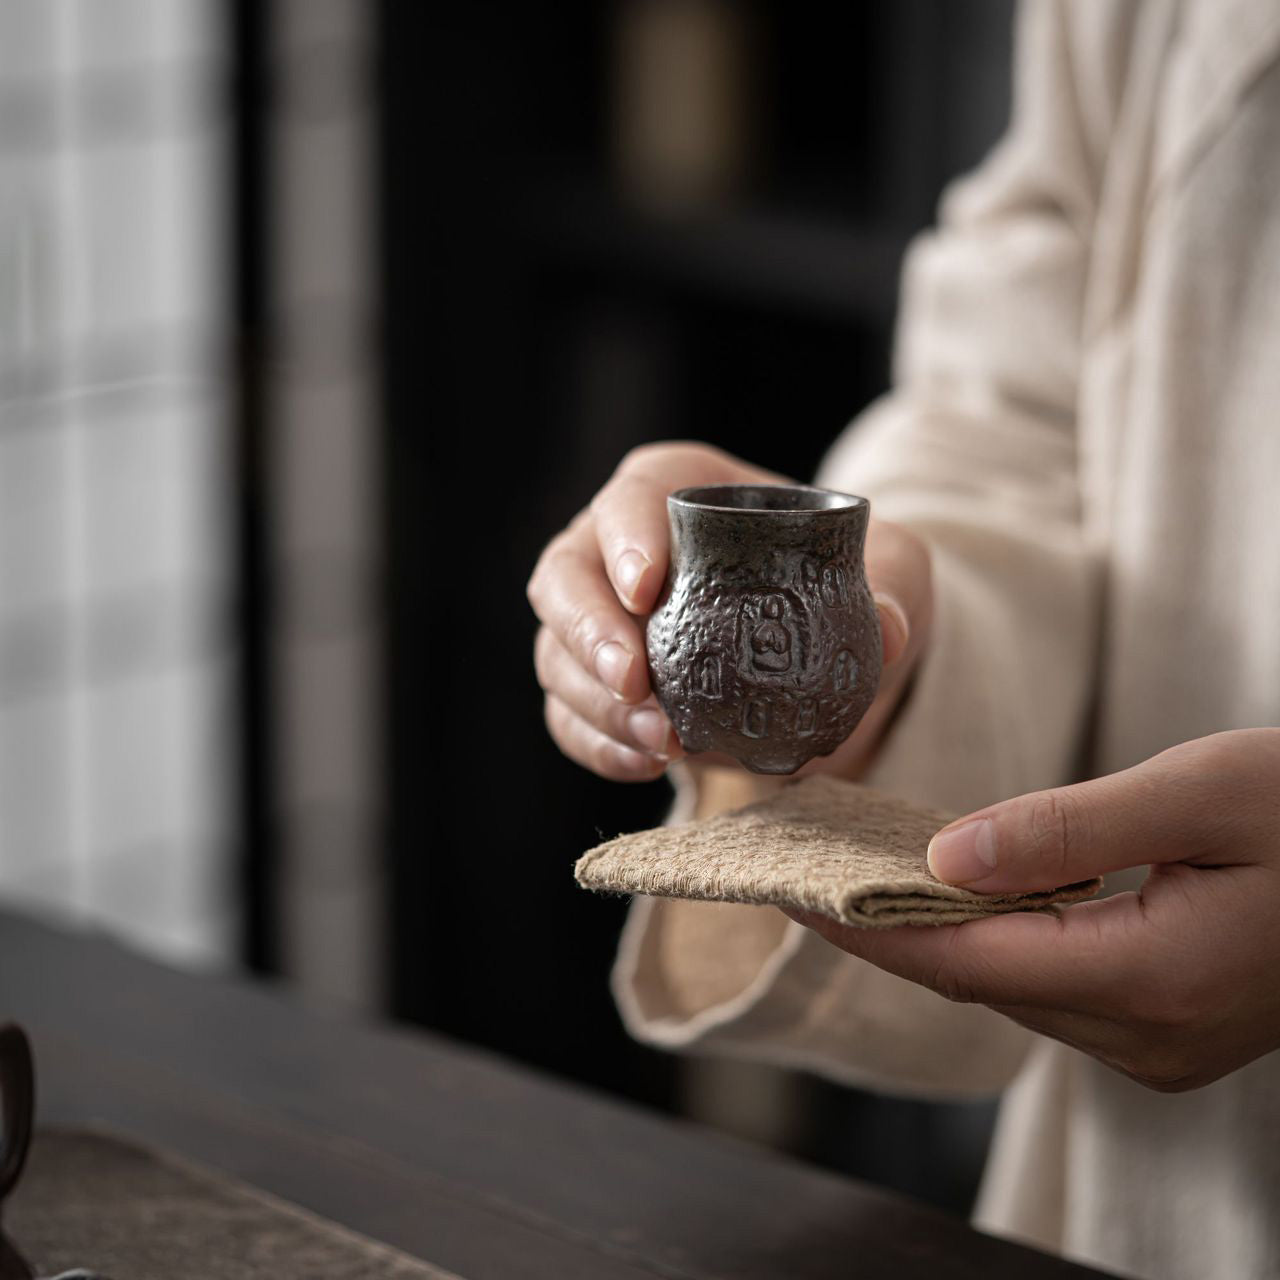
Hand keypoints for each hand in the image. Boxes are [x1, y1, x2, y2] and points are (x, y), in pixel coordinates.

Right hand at [527, 441, 931, 781]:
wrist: (825, 653)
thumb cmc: (845, 582)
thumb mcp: (892, 568)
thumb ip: (891, 584)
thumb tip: (888, 632)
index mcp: (680, 492)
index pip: (632, 497)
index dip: (625, 538)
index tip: (645, 589)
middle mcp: (618, 551)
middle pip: (565, 577)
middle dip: (589, 632)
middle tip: (635, 682)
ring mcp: (600, 622)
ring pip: (556, 652)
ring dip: (596, 701)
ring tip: (660, 740)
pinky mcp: (601, 688)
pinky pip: (569, 716)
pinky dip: (597, 744)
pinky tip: (644, 764)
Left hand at [784, 729, 1279, 1091]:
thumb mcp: (1203, 791)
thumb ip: (1070, 827)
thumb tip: (945, 857)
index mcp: (1153, 977)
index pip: (964, 960)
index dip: (865, 926)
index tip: (789, 889)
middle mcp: (1146, 1036)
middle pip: (975, 980)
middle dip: (881, 929)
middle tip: (804, 870)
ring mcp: (1158, 1046)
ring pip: (1008, 987)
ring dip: (932, 934)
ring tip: (857, 874)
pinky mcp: (1165, 1030)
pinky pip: (1048, 986)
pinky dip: (990, 941)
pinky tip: (955, 895)